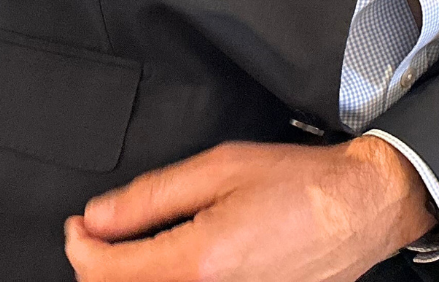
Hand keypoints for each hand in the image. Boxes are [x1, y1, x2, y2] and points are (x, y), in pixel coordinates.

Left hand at [65, 135, 435, 280]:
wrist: (361, 207)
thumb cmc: (301, 182)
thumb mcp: (220, 168)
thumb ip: (152, 196)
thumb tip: (97, 218)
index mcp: (199, 261)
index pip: (108, 271)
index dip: (81, 247)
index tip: (77, 228)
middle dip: (101, 268)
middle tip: (100, 236)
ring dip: (133, 279)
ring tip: (138, 249)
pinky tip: (176, 262)